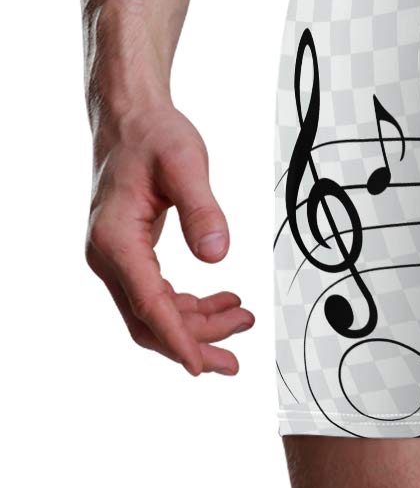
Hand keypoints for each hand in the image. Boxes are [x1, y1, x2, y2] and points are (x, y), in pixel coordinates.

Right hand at [86, 106, 252, 373]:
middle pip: (148, 321)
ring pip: (154, 313)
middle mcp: (108, 256)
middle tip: (235, 361)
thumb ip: (202, 210)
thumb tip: (217, 255)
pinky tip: (223, 303)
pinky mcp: (130, 255)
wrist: (132, 120)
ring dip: (197, 326)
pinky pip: (158, 295)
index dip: (177, 338)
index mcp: (115, 239)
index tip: (200, 367)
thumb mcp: (185, 164)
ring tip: (243, 319)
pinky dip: (190, 307)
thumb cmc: (154, 137)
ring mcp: (117, 258)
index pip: (148, 304)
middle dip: (192, 345)